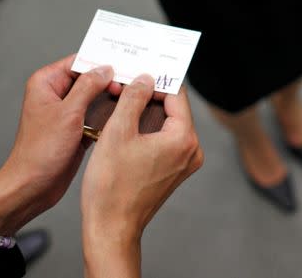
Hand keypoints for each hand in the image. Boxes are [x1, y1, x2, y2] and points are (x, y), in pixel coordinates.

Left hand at [0, 56, 119, 252]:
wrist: (32, 187)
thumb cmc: (40, 152)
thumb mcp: (68, 113)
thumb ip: (88, 87)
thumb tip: (106, 69)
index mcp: (46, 83)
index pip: (79, 61)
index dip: (101, 63)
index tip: (124, 67)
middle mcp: (56, 94)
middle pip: (90, 78)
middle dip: (111, 82)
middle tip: (132, 86)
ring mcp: (67, 112)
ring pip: (96, 97)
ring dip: (112, 100)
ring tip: (133, 99)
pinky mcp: (77, 129)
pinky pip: (97, 115)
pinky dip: (110, 116)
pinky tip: (125, 117)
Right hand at [81, 75, 203, 277]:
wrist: (111, 228)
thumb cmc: (112, 187)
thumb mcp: (118, 131)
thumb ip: (133, 98)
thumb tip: (145, 79)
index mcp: (184, 138)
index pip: (176, 95)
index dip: (156, 80)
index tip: (138, 72)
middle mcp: (191, 151)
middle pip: (174, 109)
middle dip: (150, 96)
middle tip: (127, 86)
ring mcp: (184, 163)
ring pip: (168, 124)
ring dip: (147, 113)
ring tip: (123, 105)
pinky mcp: (174, 171)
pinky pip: (165, 140)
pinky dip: (148, 131)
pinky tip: (127, 127)